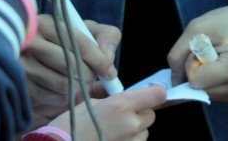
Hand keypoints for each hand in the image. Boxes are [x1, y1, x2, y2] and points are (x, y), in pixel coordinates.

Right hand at [24, 14, 121, 118]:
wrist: (35, 54)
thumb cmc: (66, 41)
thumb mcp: (86, 30)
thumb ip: (105, 36)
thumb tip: (107, 58)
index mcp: (45, 23)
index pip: (78, 44)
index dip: (99, 60)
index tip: (110, 73)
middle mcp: (29, 42)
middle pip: (71, 66)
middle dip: (89, 75)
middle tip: (93, 77)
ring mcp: (22, 65)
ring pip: (63, 85)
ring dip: (77, 88)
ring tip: (76, 80)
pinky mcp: (21, 86)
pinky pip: (52, 98)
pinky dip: (63, 97)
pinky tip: (61, 88)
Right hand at [45, 85, 165, 140]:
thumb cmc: (70, 124)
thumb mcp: (87, 101)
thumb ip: (107, 95)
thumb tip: (114, 90)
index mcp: (121, 105)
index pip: (156, 95)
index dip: (154, 92)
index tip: (150, 92)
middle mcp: (132, 124)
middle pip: (150, 115)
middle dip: (139, 113)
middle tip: (121, 114)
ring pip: (144, 132)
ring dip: (134, 129)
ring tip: (114, 130)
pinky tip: (112, 139)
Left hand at [167, 3, 227, 102]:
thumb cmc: (227, 21)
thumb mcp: (197, 27)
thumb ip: (177, 55)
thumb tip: (174, 83)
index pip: (195, 81)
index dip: (192, 63)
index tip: (203, 47)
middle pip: (201, 90)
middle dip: (198, 71)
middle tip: (211, 51)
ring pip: (206, 94)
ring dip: (205, 77)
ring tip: (218, 57)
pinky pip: (215, 95)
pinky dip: (212, 81)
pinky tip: (222, 66)